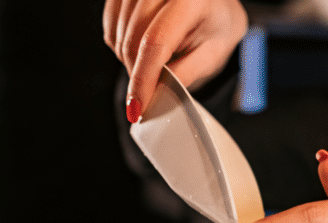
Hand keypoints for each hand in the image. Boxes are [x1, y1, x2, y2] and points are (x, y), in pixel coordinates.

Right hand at [103, 0, 247, 121]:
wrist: (215, 4)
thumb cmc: (217, 27)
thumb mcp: (212, 55)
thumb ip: (185, 74)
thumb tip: (154, 95)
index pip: (156, 42)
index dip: (143, 79)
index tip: (138, 109)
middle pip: (132, 39)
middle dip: (137, 73)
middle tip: (151, 90)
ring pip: (118, 35)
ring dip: (129, 59)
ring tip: (155, 63)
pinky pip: (110, 26)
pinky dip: (120, 44)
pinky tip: (141, 47)